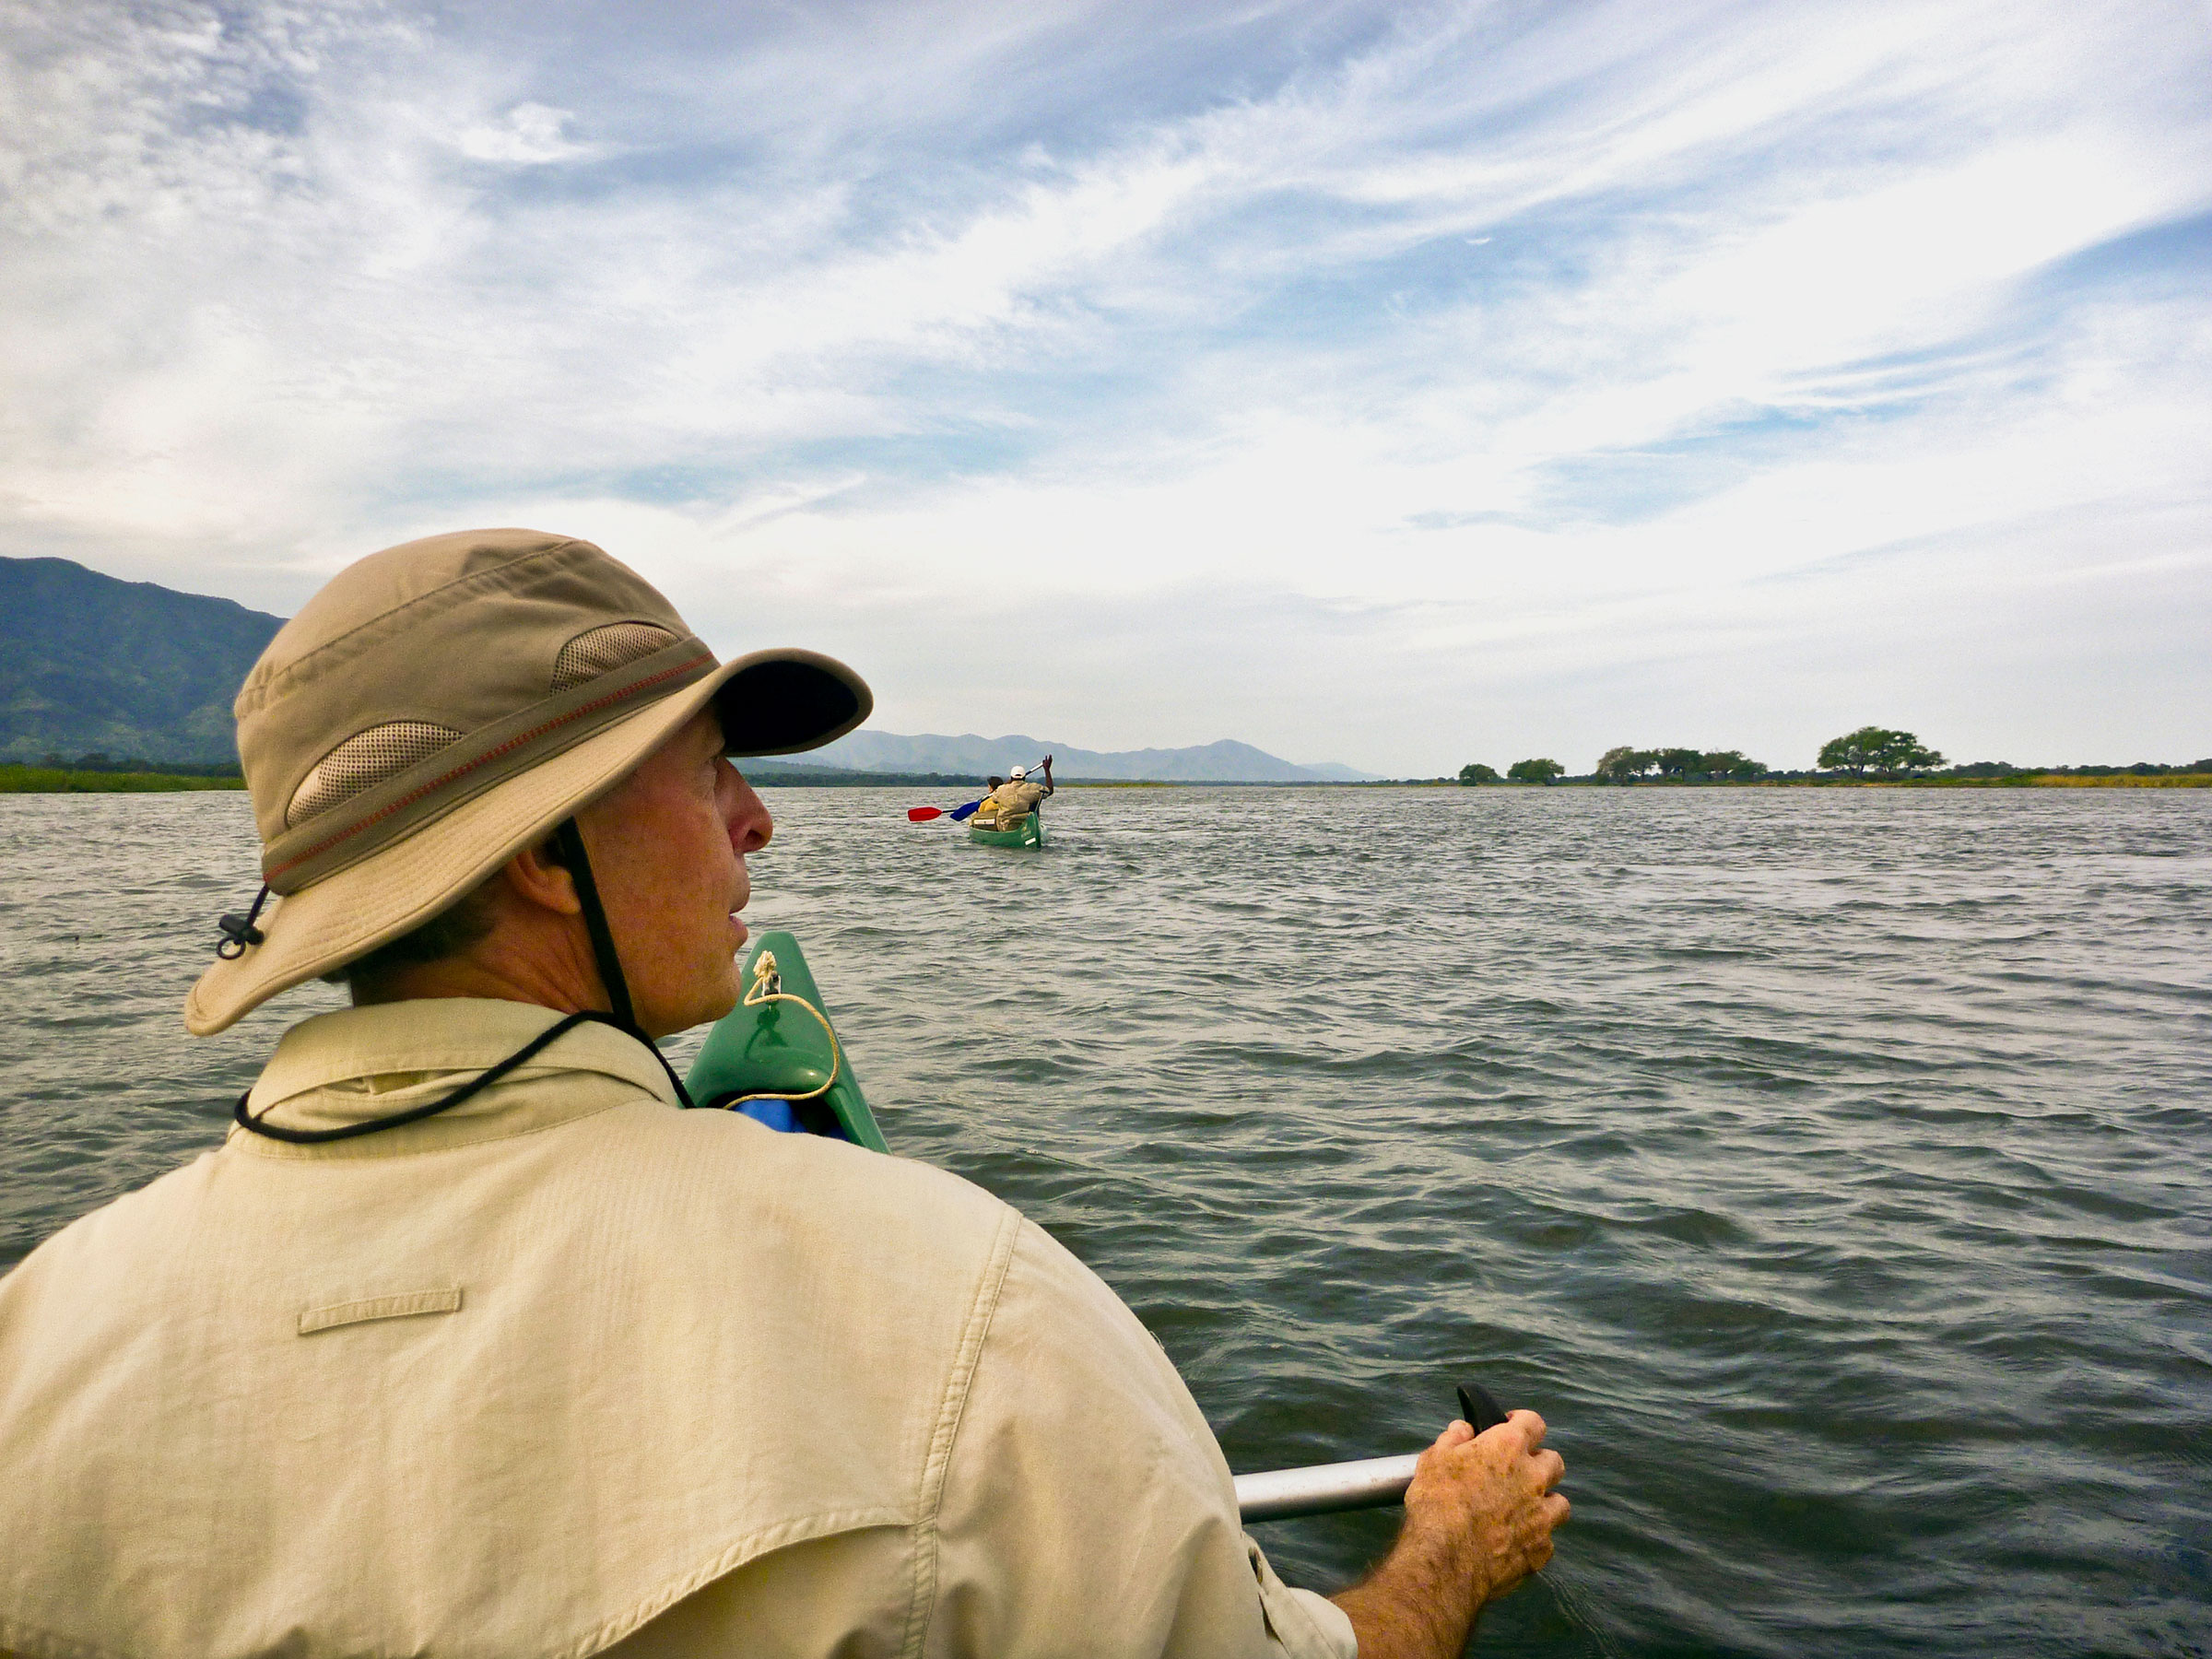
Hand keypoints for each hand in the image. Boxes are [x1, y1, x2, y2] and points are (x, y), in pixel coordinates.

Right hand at [1329, 1410, 1567, 1658]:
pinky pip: (1546, 1540)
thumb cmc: (1436, 1504)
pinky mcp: (1541, 1551)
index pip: (1534, 1422)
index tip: (1512, 1428)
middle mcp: (1533, 1479)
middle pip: (1554, 1462)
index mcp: (1508, 1448)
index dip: (1523, 1423)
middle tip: (1516, 1473)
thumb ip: (1453, 1438)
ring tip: (1522, 1510)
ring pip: (1559, 1503)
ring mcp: (1542, 1517)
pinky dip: (1534, 1539)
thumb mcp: (1433, 1460)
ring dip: (1544, 1503)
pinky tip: (1514, 1542)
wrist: (1446, 1562)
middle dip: (1538, 1464)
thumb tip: (1464, 1429)